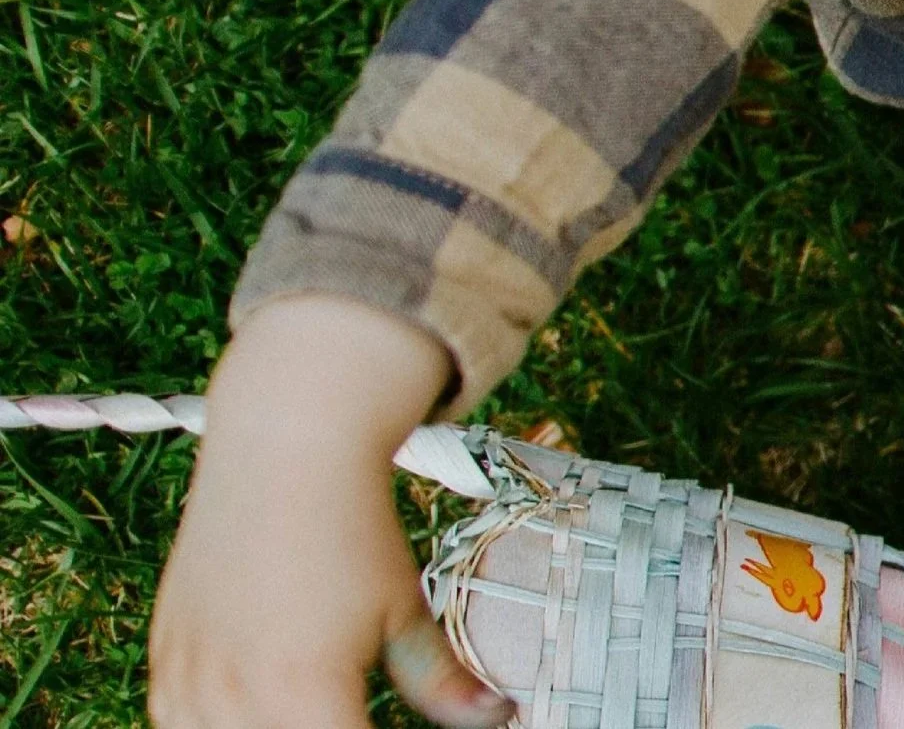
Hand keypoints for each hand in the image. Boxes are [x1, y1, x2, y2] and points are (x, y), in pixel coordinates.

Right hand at [150, 296, 510, 728]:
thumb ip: (442, 684)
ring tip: (309, 709)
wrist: (285, 449)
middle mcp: (232, 699)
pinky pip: (175, 723)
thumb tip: (494, 717)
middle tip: (355, 712)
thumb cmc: (351, 528)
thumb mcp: (405, 611)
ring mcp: (187, 682)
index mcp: (302, 698)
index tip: (386, 728)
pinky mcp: (164, 661)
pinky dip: (213, 727)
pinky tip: (256, 711)